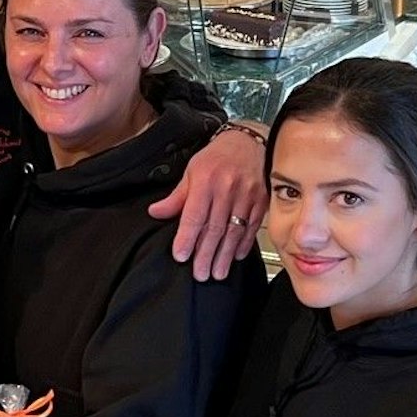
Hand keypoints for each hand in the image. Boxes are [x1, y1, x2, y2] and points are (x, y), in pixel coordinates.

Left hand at [147, 127, 268, 281]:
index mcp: (206, 180)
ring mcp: (247, 195)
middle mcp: (227, 188)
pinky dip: (244, 244)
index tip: (181, 256)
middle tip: (200, 274)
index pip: (194, 215)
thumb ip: (176, 196)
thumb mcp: (192, 170)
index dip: (187, 237)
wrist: (249, 141)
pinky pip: (251, 227)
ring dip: (225, 255)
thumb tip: (156, 212)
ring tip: (217, 273)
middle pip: (215, 227)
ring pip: (234, 231)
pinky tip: (235, 257)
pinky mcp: (261, 201)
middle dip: (206, 254)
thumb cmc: (217, 157)